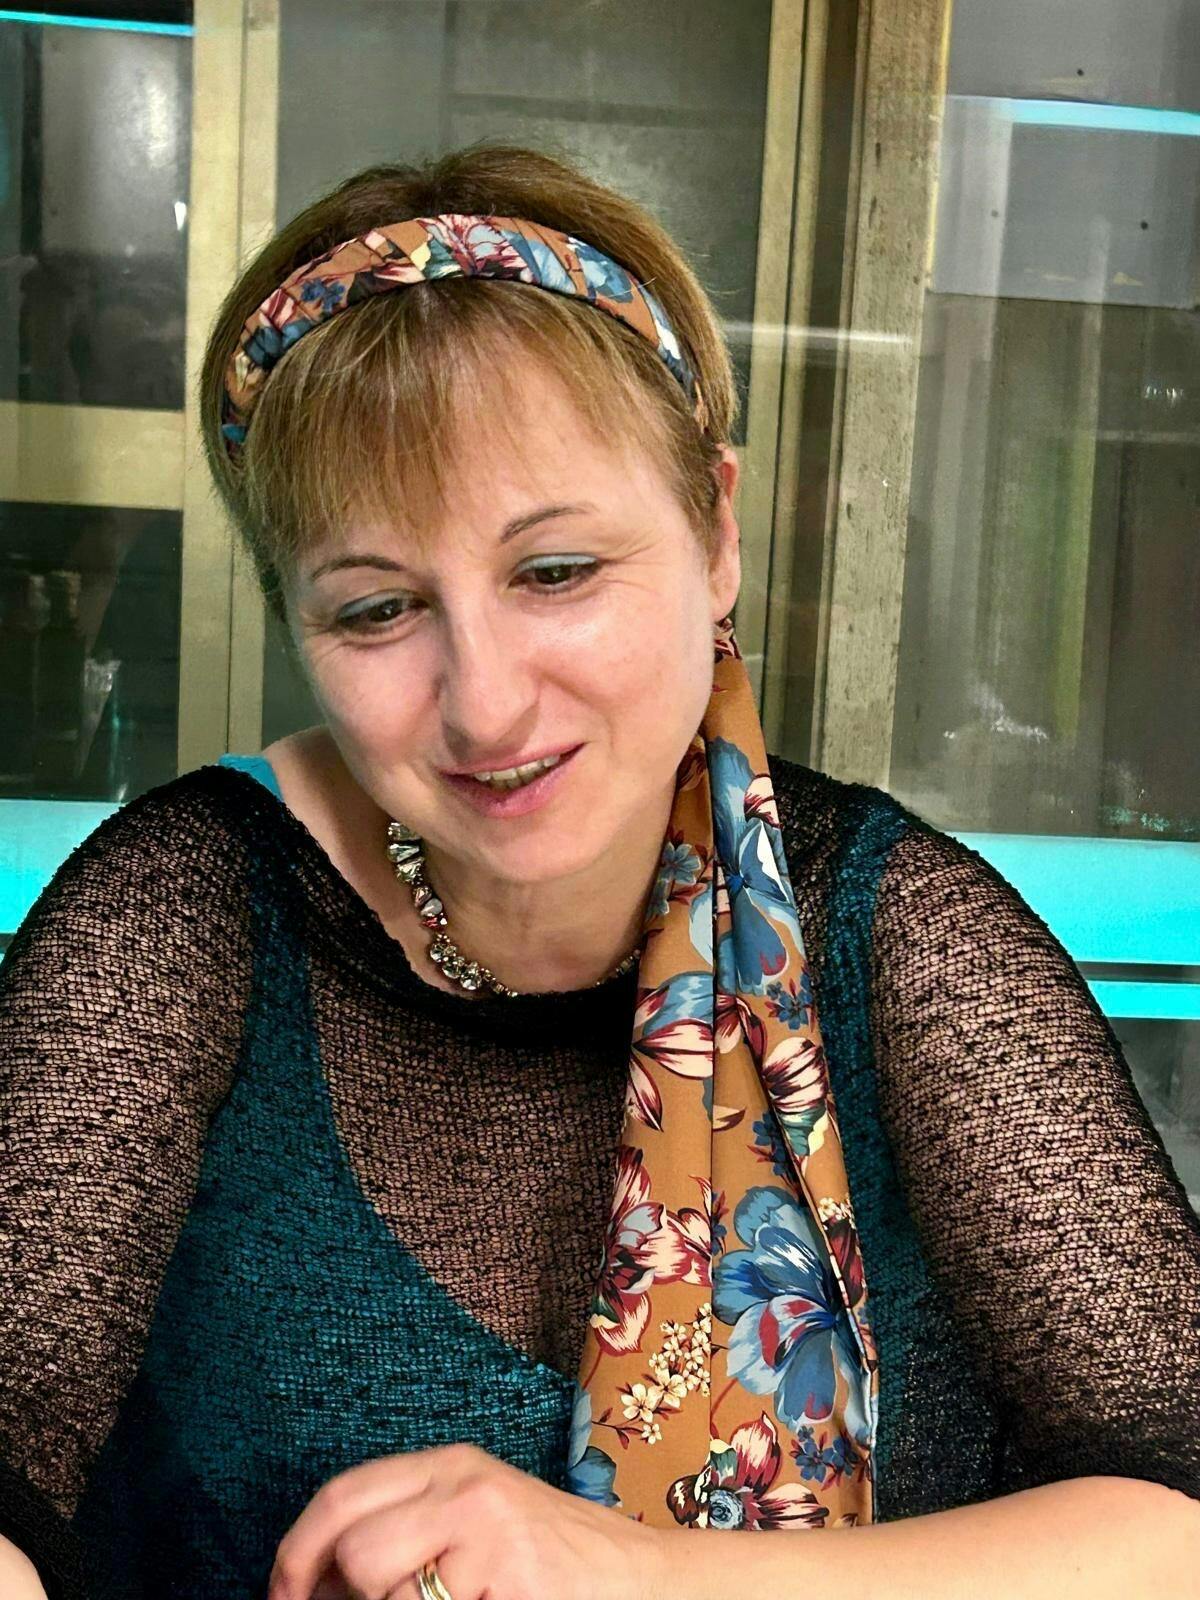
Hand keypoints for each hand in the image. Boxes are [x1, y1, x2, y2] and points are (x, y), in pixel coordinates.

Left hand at [268, 1442, 673, 1599]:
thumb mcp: (472, 1526)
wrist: (643, 1584)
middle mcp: (466, 1486)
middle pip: (354, 1546)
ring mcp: (488, 1533)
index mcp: (450, 1465)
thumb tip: (312, 1582)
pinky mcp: (507, 1577)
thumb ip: (403, 1534)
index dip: (296, 1551)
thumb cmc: (550, 1564)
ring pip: (383, 1588)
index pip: (343, 1495)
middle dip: (346, 1597)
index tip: (281, 1595)